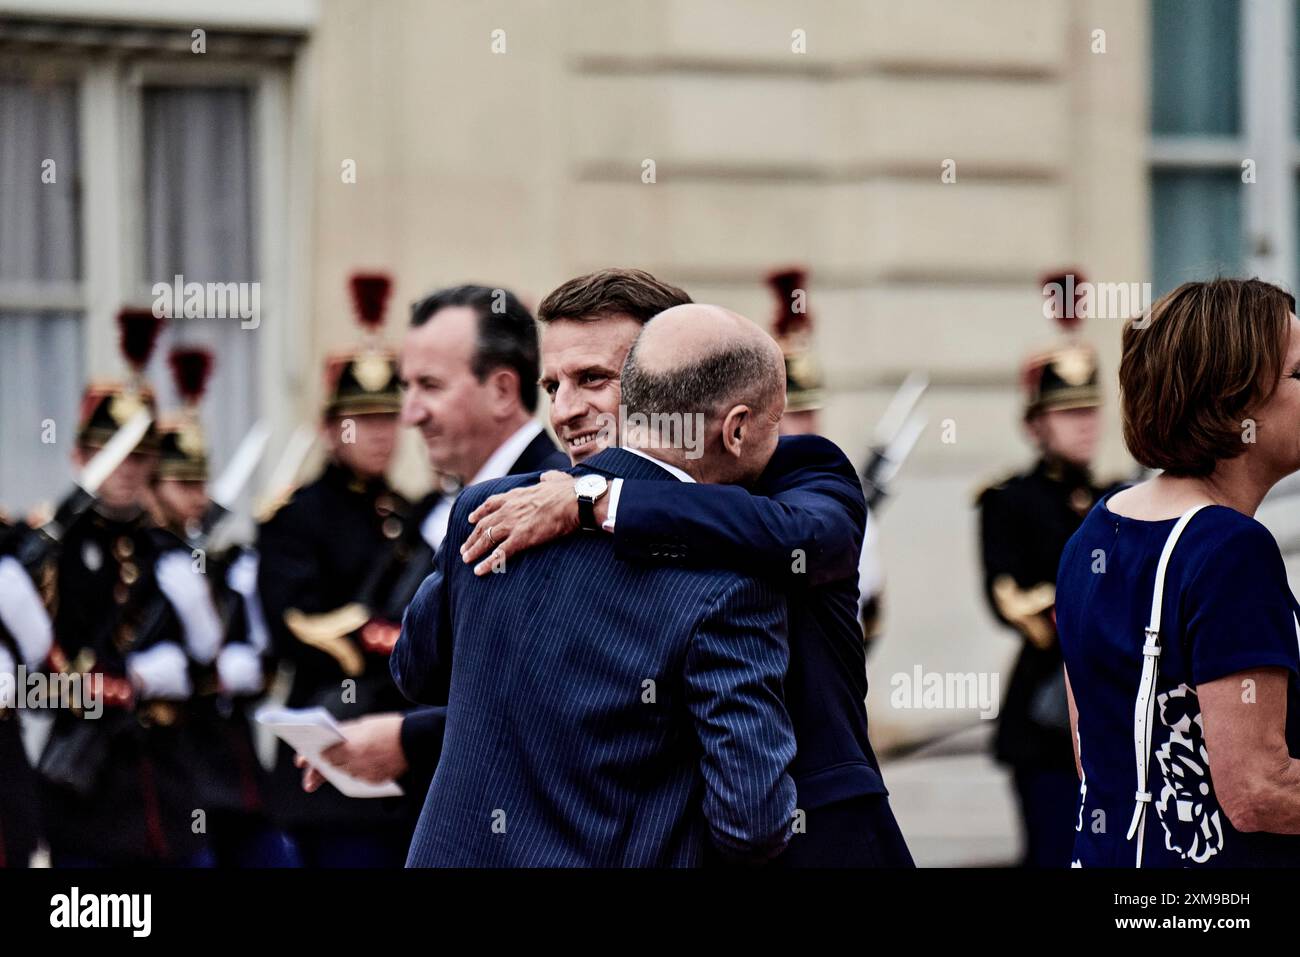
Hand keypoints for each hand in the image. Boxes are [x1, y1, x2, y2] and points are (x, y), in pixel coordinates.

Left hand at [294, 713, 408, 791]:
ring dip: (343, 768)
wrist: (415, 740)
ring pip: (346, 773)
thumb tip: (330, 740)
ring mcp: (365, 774)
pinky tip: (365, 763)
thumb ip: (344, 734)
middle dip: (323, 767)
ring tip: (344, 762)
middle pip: (332, 768)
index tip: (300, 760)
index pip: (323, 756)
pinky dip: (360, 772)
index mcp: (349, 747)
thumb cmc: (389, 727)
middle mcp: (355, 763)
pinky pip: (362, 778)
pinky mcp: (376, 781)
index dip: (308, 759)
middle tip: (311, 776)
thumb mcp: (363, 724)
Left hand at [461, 470, 583, 575]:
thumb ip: (547, 479)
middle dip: (472, 537)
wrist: (575, 501)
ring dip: (474, 550)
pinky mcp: (521, 539)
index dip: (479, 512)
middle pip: (484, 524)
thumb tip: (546, 478)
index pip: (491, 503)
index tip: (471, 519)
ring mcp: (513, 524)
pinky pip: (499, 554)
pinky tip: (479, 571)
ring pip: (487, 539)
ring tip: (466, 559)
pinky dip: (487, 563)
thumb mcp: (554, 479)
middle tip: (464, 547)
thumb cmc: (569, 491)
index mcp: (516, 495)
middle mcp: (509, 509)